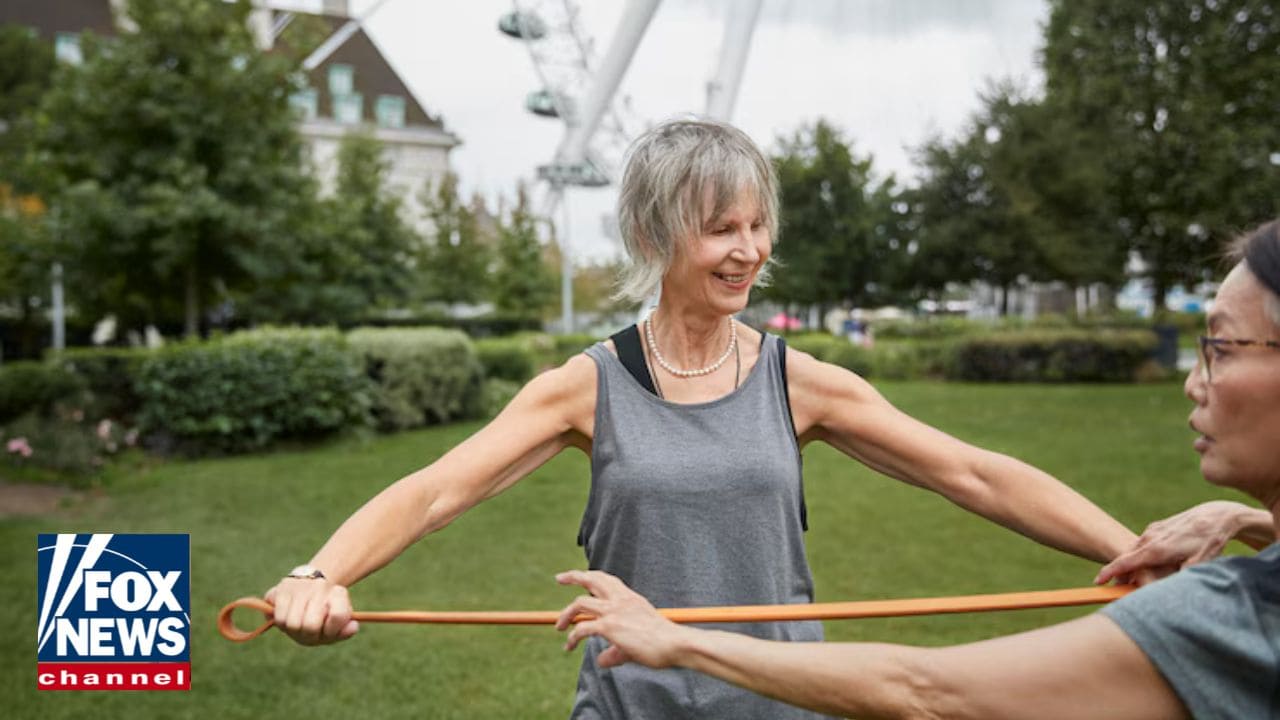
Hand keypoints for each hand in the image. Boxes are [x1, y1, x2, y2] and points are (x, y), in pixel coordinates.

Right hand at [263, 577, 358, 645]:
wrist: (306, 588)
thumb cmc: (323, 613)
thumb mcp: (336, 624)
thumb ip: (345, 630)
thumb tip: (354, 626)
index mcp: (339, 593)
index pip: (338, 616)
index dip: (331, 630)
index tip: (328, 630)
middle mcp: (320, 586)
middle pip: (311, 625)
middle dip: (309, 634)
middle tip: (310, 630)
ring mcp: (299, 586)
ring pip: (292, 624)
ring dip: (293, 630)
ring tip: (298, 623)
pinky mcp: (280, 590)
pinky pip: (278, 618)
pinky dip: (281, 624)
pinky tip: (286, 617)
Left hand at [555, 570, 688, 668]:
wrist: (675, 644)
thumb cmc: (662, 643)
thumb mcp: (636, 642)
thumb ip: (616, 650)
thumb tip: (601, 660)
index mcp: (630, 598)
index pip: (607, 580)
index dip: (591, 577)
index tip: (579, 577)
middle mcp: (621, 599)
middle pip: (592, 580)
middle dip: (573, 576)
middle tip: (559, 578)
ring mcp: (614, 611)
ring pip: (580, 603)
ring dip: (566, 614)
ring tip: (559, 626)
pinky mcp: (610, 626)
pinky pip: (582, 628)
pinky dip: (572, 637)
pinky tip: (569, 646)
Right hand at [1095, 500, 1251, 585]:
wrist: (1217, 515)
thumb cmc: (1210, 541)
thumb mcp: (1200, 565)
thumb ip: (1181, 579)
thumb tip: (1169, 592)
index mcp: (1157, 549)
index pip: (1126, 562)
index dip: (1110, 572)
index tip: (1098, 582)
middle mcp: (1151, 538)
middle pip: (1127, 557)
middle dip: (1120, 573)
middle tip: (1117, 588)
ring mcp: (1153, 530)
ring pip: (1135, 550)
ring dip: (1131, 564)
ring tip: (1134, 578)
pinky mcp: (1158, 527)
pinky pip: (1143, 543)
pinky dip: (1140, 554)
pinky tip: (1151, 563)